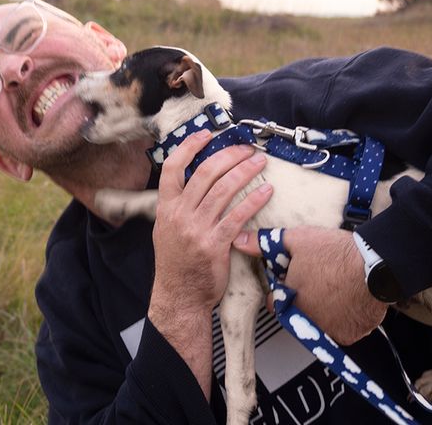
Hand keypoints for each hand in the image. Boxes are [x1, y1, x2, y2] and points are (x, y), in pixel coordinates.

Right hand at [149, 130, 271, 329]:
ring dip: (245, 172)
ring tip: (259, 162)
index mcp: (166, 207)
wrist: (179, 295)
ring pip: (224, 190)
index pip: (173, 168)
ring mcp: (197, 229)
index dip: (190, 147)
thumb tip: (196, 182)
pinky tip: (265, 191)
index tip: (207, 135)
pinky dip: (253, 200)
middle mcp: (180, 214)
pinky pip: (238, 216)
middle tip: (246, 148)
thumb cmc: (176, 262)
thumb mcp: (166, 229)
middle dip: (229, 155)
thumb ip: (178, 206)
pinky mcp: (216, 244)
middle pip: (206, 173)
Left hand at [235, 226, 387, 344]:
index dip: (281, 289)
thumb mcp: (296, 240)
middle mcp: (307, 321)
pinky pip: (341, 329)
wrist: (377, 263)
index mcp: (290, 301)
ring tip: (333, 287)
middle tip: (317, 281)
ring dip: (322, 310)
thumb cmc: (334, 252)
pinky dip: (343, 318)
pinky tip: (347, 298)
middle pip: (297, 313)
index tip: (293, 279)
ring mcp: (330, 331)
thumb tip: (238, 240)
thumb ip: (264, 243)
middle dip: (302, 300)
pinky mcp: (350, 334)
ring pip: (319, 322)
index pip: (274, 303)